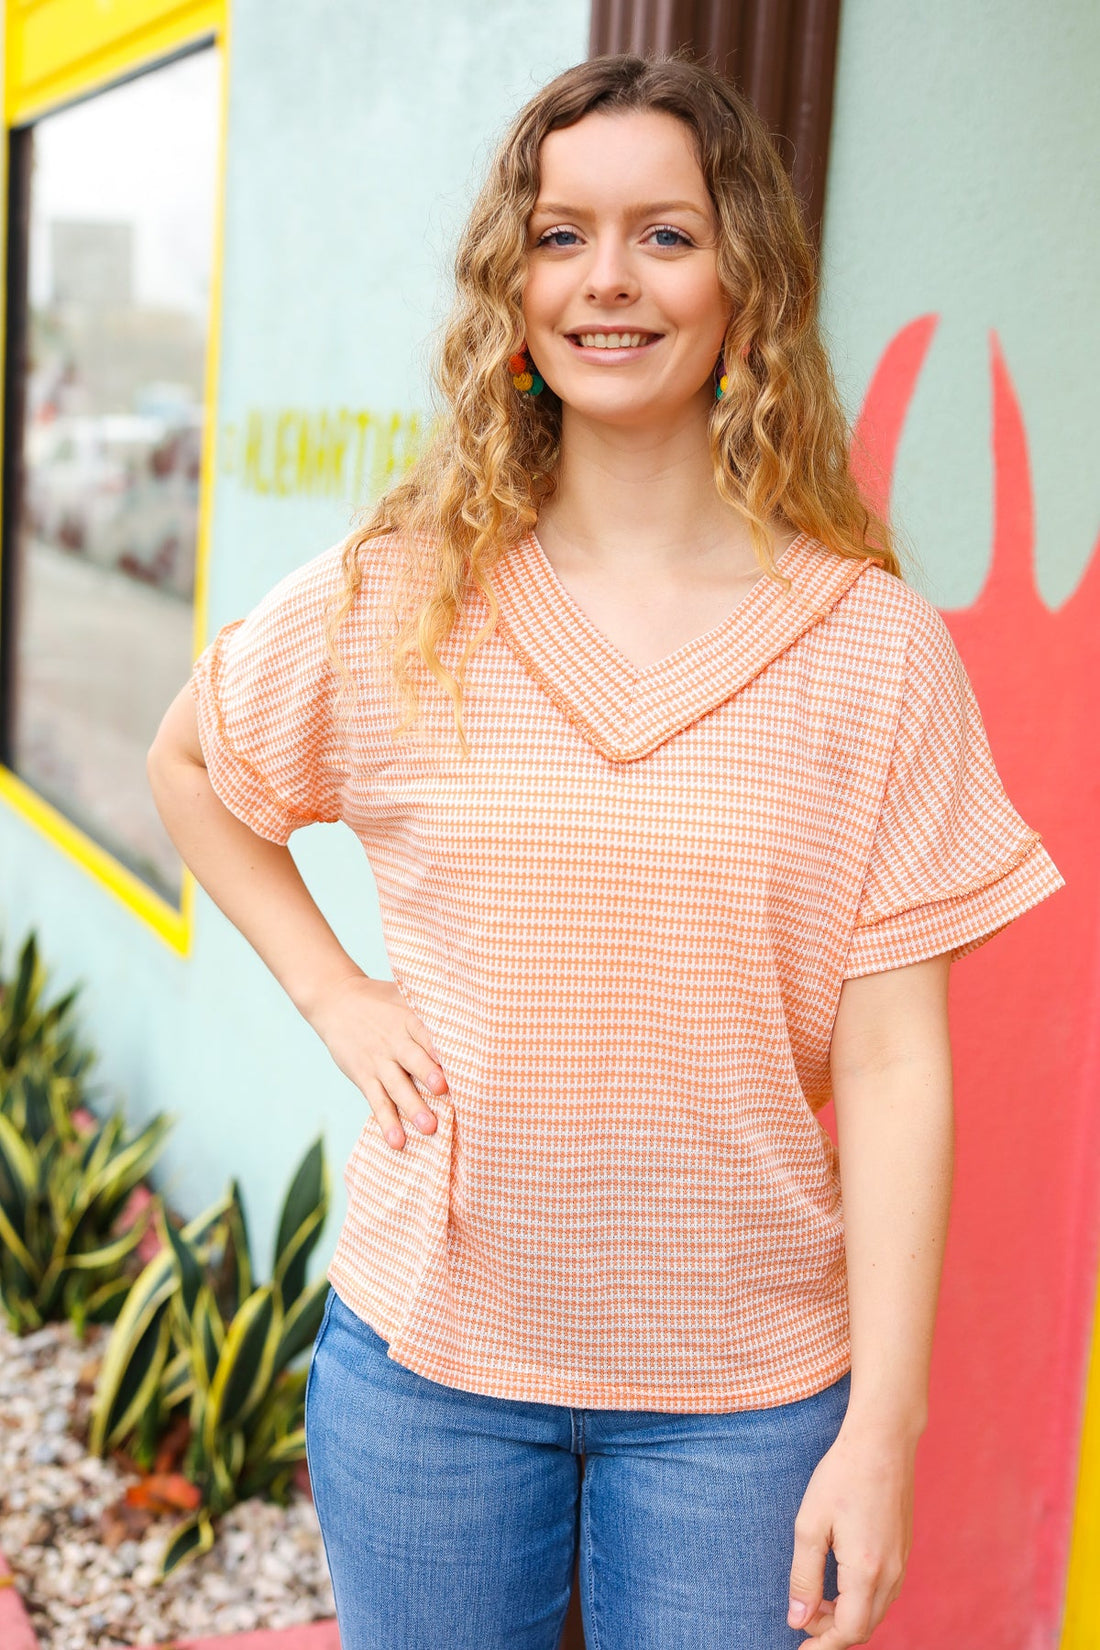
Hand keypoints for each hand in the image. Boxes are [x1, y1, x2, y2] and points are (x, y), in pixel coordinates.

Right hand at [308, 973, 447, 1150]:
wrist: (335, 1000)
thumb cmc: (381, 1002)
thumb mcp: (404, 996)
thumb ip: (431, 1009)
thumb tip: (474, 1016)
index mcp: (408, 1018)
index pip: (426, 1030)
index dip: (439, 1044)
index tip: (456, 1056)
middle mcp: (394, 1040)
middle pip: (413, 1059)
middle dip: (428, 1075)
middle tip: (443, 1090)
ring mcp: (378, 1061)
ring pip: (396, 1086)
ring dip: (412, 1106)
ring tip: (428, 1128)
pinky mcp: (364, 1077)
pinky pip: (377, 1101)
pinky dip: (387, 1122)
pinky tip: (397, 1141)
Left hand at [787, 1419, 914, 1645]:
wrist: (883, 1441)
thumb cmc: (841, 1477)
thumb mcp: (810, 1525)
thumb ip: (804, 1577)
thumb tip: (797, 1620)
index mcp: (867, 1572)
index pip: (849, 1632)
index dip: (823, 1644)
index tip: (800, 1645)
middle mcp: (891, 1574)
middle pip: (864, 1627)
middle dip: (833, 1632)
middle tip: (803, 1619)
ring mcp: (902, 1562)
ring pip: (876, 1611)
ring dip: (848, 1616)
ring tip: (816, 1601)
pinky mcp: (904, 1550)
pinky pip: (885, 1592)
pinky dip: (862, 1600)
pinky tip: (839, 1582)